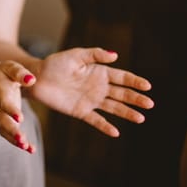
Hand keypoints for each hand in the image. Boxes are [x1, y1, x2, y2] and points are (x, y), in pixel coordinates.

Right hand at [0, 60, 38, 152]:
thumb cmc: (5, 72)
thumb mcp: (12, 68)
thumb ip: (20, 73)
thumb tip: (31, 80)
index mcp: (0, 92)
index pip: (4, 103)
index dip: (11, 110)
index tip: (20, 118)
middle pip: (3, 121)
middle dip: (12, 131)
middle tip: (22, 141)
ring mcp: (2, 115)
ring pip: (5, 130)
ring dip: (15, 140)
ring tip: (27, 147)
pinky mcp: (7, 121)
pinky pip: (10, 134)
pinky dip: (19, 143)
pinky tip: (31, 149)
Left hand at [30, 47, 153, 136]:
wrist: (37, 78)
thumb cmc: (55, 64)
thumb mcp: (75, 55)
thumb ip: (94, 55)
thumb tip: (115, 55)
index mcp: (99, 72)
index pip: (122, 77)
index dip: (134, 81)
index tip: (147, 86)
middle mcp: (98, 87)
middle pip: (121, 94)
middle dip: (136, 99)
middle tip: (150, 104)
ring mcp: (91, 100)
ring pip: (113, 108)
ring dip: (127, 113)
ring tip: (141, 118)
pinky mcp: (81, 111)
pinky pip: (96, 120)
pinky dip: (105, 126)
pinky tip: (116, 132)